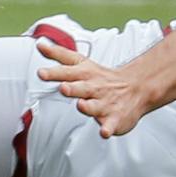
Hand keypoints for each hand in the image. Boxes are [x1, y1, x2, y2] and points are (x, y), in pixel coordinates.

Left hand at [35, 37, 150, 137]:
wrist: (136, 87)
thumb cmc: (101, 77)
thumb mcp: (81, 62)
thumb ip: (59, 55)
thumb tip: (40, 44)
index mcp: (85, 74)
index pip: (68, 71)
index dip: (54, 73)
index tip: (41, 73)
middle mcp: (94, 88)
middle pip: (81, 88)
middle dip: (72, 88)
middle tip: (63, 88)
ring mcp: (104, 103)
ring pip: (94, 106)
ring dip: (87, 106)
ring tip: (81, 104)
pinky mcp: (113, 119)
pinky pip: (110, 125)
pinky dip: (107, 128)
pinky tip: (104, 131)